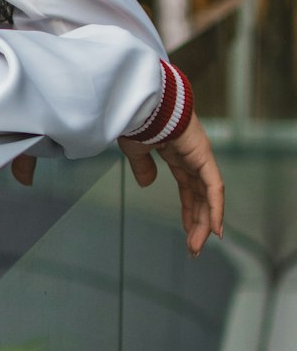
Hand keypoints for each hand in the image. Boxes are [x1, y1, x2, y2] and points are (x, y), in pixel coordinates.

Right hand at [118, 114, 224, 255]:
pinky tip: (214, 229)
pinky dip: (215, 208)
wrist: (140, 103)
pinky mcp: (203, 156)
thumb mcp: (135, 150)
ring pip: (207, 196)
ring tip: (196, 245)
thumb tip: (147, 183)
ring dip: (204, 222)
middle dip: (196, 223)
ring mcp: (200, 156)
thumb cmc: (135, 120)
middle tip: (192, 247)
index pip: (188, 189)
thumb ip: (143, 167)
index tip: (187, 232)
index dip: (189, 211)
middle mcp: (192, 157)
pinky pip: (213, 187)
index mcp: (177, 154)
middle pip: (199, 196)